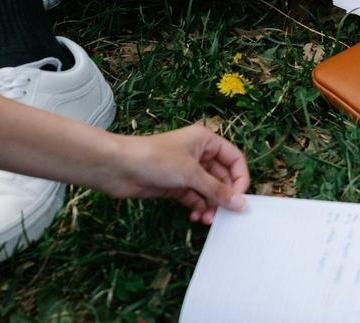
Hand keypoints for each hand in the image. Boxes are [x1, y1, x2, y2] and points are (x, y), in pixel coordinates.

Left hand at [104, 124, 249, 223]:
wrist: (117, 167)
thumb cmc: (155, 159)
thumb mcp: (191, 173)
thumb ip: (217, 190)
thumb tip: (241, 204)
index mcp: (206, 141)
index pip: (234, 159)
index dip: (240, 178)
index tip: (239, 198)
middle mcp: (199, 154)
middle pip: (223, 177)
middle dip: (224, 196)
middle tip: (224, 215)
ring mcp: (186, 171)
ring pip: (208, 190)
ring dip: (211, 205)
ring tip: (208, 220)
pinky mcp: (175, 185)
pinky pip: (194, 198)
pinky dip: (198, 208)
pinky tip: (196, 217)